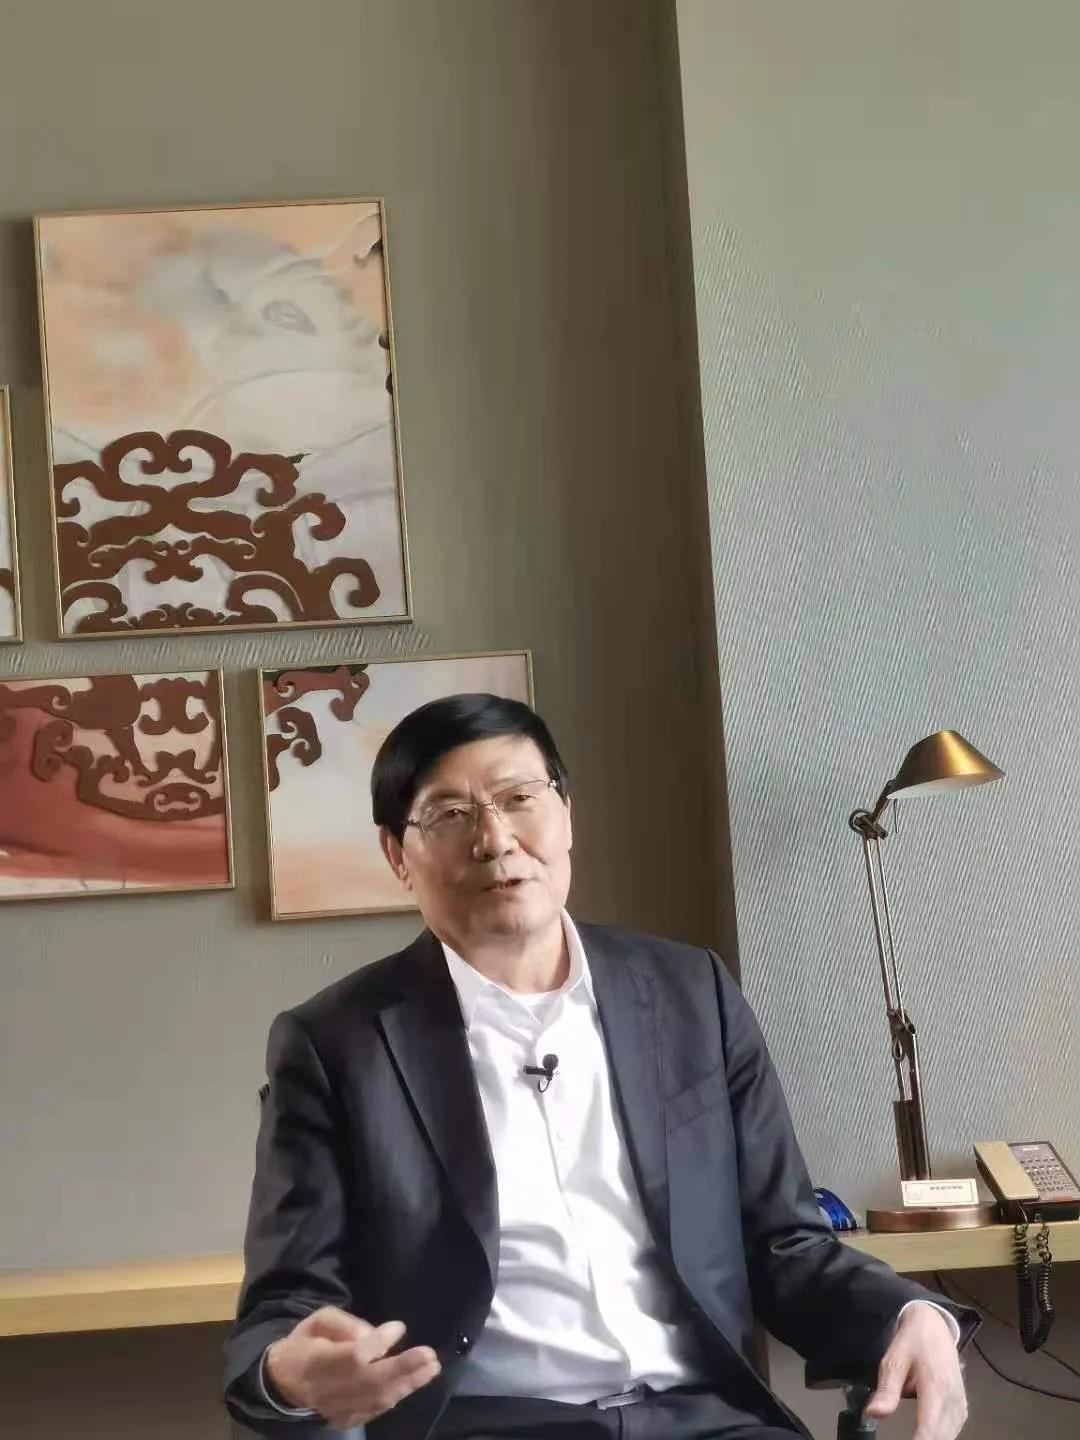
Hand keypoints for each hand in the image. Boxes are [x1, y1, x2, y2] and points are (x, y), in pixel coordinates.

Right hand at [266, 1306, 441, 1428]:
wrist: (282, 1381)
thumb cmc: (306, 1343)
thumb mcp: (318, 1321)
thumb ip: (347, 1324)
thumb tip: (379, 1335)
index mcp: (315, 1360)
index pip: (351, 1356)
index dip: (378, 1344)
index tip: (399, 1327)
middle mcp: (325, 1390)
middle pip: (369, 1382)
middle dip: (403, 1369)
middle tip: (429, 1355)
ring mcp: (334, 1410)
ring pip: (375, 1400)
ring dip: (407, 1384)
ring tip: (430, 1368)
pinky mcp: (342, 1421)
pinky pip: (373, 1412)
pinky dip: (395, 1397)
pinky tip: (412, 1383)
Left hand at [865, 1302, 967, 1439]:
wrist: (934, 1326)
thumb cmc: (912, 1342)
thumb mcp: (893, 1360)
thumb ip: (886, 1390)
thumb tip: (872, 1414)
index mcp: (936, 1386)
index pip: (930, 1428)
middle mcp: (953, 1398)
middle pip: (941, 1437)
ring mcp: (960, 1403)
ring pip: (949, 1435)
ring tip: (912, 1437)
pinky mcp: (962, 1405)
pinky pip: (953, 1429)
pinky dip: (941, 1436)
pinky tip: (926, 1435)